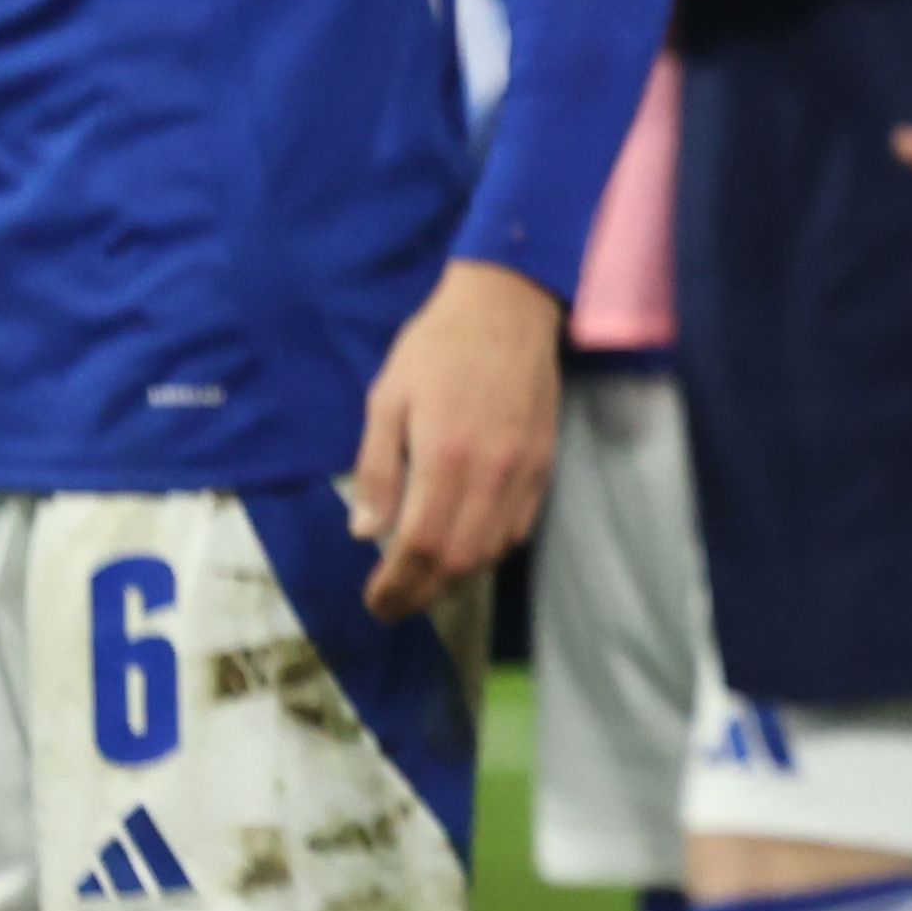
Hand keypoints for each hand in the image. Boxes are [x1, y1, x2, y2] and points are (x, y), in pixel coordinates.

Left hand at [347, 261, 563, 622]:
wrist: (509, 306)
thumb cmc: (437, 347)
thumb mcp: (388, 398)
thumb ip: (378, 468)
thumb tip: (366, 533)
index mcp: (444, 456)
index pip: (420, 546)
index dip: (396, 586)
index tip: (374, 602)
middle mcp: (490, 473)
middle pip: (460, 561)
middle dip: (423, 594)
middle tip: (393, 604)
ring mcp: (524, 471)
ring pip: (493, 550)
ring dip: (456, 578)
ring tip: (424, 581)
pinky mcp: (545, 464)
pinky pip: (520, 527)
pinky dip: (490, 550)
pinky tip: (466, 546)